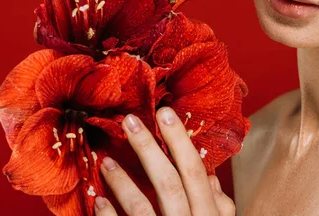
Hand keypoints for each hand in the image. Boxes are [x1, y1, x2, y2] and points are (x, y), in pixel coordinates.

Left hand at [94, 106, 235, 215]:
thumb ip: (221, 206)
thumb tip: (208, 175)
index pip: (194, 171)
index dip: (180, 140)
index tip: (165, 112)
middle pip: (169, 182)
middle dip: (149, 149)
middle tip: (131, 121)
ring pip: (143, 208)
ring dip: (123, 181)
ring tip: (106, 160)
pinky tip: (97, 200)